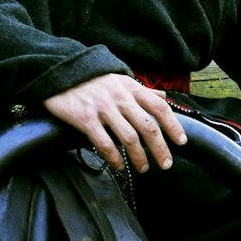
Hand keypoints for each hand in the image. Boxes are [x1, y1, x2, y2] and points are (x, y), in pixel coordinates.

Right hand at [43, 73, 187, 172]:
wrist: (59, 72)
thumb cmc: (93, 79)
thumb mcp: (120, 80)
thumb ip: (142, 90)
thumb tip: (163, 95)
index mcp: (131, 87)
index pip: (159, 107)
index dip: (173, 125)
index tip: (181, 142)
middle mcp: (120, 97)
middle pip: (147, 126)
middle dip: (160, 148)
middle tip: (166, 164)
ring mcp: (103, 108)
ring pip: (128, 137)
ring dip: (139, 157)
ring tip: (143, 168)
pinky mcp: (85, 118)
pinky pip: (104, 143)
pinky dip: (114, 158)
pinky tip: (119, 166)